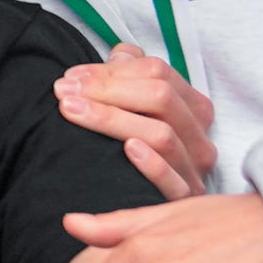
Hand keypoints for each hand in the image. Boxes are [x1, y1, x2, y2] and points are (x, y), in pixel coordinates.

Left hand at [57, 43, 215, 200]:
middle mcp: (199, 135)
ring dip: (112, 119)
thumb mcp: (136, 107)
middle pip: (160, 98)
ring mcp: (195, 168)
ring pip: (161, 135)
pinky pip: (175, 183)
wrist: (144, 207)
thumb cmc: (136, 146)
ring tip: (72, 111)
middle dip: (106, 90)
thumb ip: (129, 75)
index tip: (70, 77)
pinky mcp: (185, 199)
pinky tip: (126, 149)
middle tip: (63, 92)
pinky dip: (153, 164)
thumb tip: (118, 55)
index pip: (157, 72)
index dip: (110, 71)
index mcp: (193, 106)